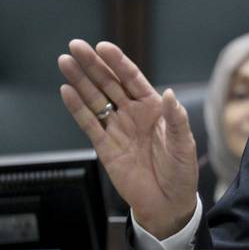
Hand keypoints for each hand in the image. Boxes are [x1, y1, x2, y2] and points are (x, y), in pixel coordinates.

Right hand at [58, 40, 198, 238]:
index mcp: (153, 108)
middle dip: (93, 64)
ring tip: (65, 62)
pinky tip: (66, 91)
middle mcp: (132, 114)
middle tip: (76, 46)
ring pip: (95, 99)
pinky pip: (88, 124)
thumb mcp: (184, 144)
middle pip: (109, 83)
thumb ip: (176, 119)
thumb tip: (169, 94)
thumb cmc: (180, 172)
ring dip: (80, 81)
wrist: (168, 203)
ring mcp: (117, 129)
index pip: (132, 78)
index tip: (102, 47)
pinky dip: (77, 108)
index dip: (117, 62)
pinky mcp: (105, 147)